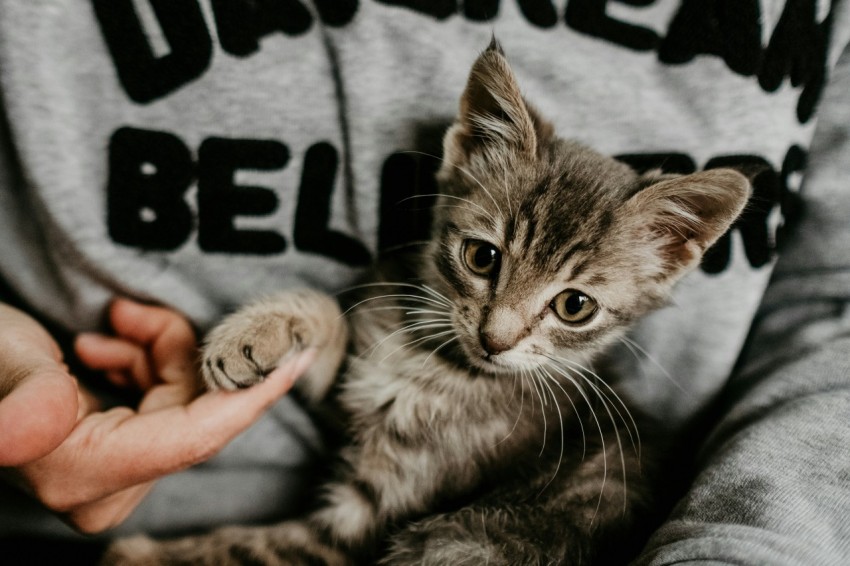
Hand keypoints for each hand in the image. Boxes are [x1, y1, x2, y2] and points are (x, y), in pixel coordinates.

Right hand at [0, 299, 314, 532]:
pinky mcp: (120, 457)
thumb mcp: (1, 363)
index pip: (199, 437)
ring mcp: (116, 476)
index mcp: (84, 475)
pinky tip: (108, 346)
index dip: (252, 395)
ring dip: (157, 353)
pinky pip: (164, 404)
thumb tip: (24, 434)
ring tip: (113, 323)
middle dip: (180, 352)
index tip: (296, 356)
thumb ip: (25, 400)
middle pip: (193, 409)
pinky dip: (148, 366)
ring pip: (182, 400)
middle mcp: (106, 489)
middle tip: (135, 312)